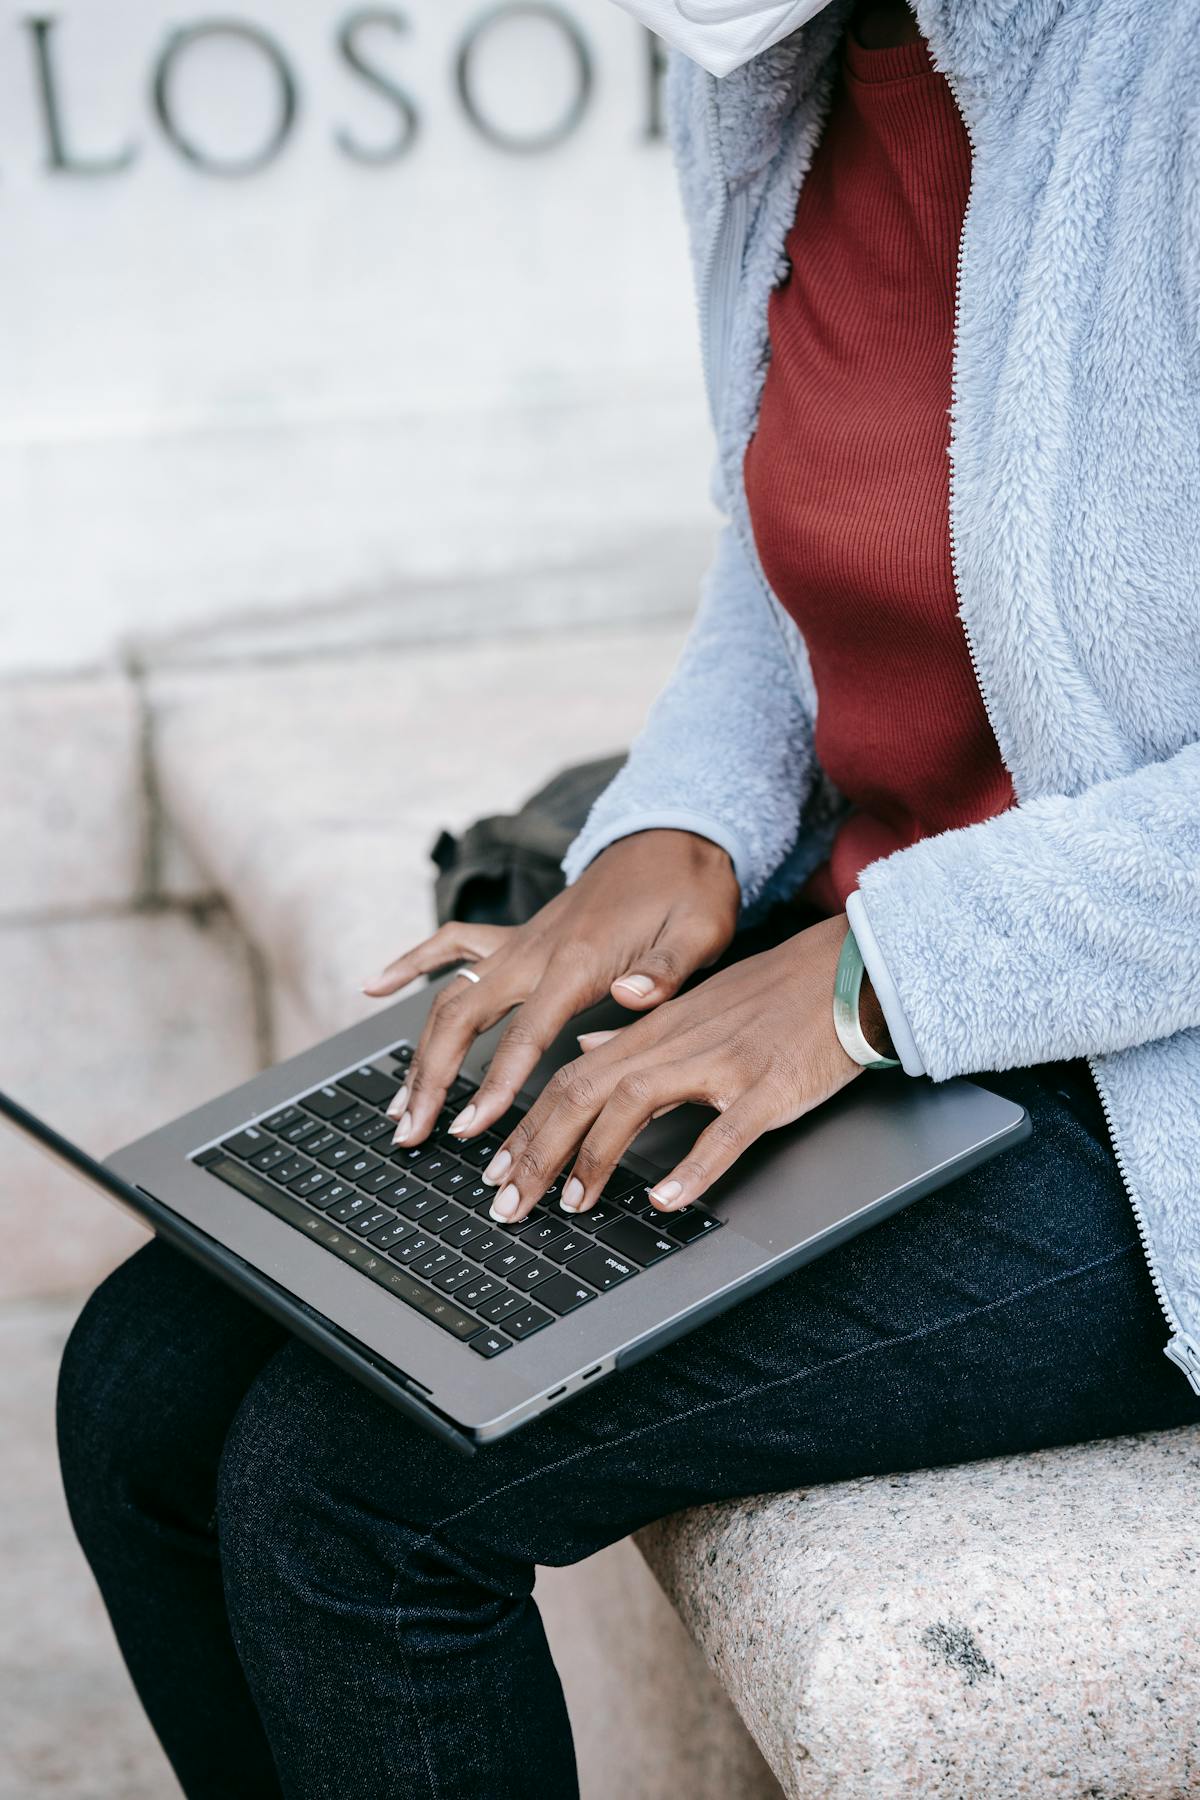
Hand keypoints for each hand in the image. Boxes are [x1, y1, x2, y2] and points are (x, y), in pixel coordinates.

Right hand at [362, 829, 739, 1146]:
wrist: (676, 832)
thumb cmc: (692, 888)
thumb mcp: (700, 929)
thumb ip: (666, 968)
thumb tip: (635, 995)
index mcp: (578, 959)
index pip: (526, 1031)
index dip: (496, 1082)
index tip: (470, 1126)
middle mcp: (535, 949)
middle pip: (463, 1016)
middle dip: (431, 1078)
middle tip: (412, 1132)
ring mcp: (521, 941)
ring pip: (451, 994)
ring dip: (420, 1050)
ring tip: (400, 1105)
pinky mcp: (520, 936)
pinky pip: (452, 946)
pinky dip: (411, 964)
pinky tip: (374, 986)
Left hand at [476, 913, 863, 1223]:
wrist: (845, 968)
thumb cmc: (772, 995)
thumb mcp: (693, 1008)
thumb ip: (637, 1035)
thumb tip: (586, 1048)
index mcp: (654, 1030)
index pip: (570, 1076)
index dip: (528, 1125)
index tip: (497, 1170)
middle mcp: (675, 1042)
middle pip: (584, 1091)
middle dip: (538, 1150)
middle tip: (509, 1202)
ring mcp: (721, 1062)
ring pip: (635, 1103)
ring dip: (596, 1157)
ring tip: (572, 1203)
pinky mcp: (767, 1085)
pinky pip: (724, 1129)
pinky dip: (691, 1165)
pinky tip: (665, 1199)